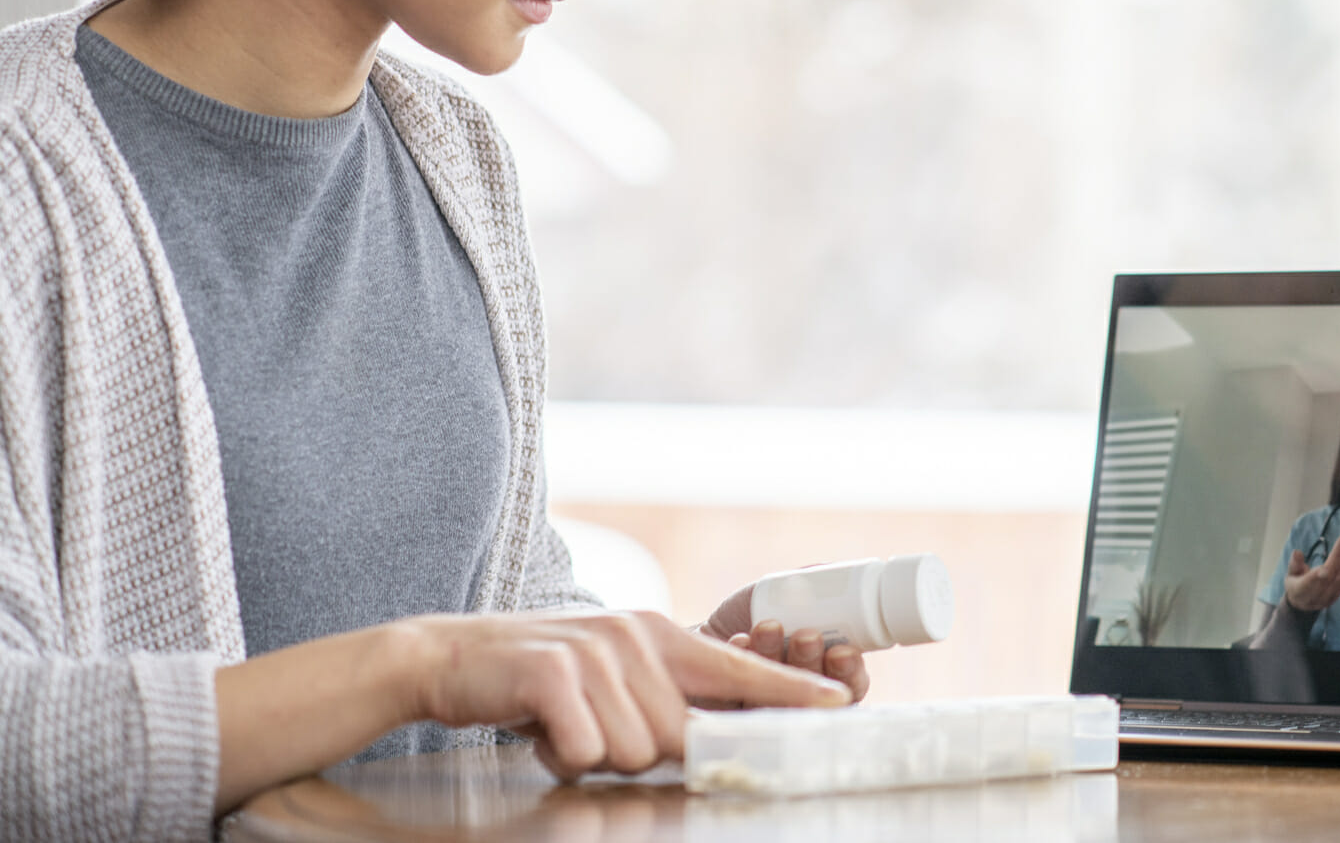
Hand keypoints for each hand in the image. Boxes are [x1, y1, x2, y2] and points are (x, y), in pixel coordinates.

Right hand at [402, 609, 848, 780]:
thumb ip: (667, 699)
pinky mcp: (553, 674)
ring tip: (564, 724)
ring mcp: (596, 652)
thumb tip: (708, 740)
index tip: (838, 700)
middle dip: (636, 751)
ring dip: (595, 754)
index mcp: (661, 635)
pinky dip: (562, 753)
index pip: (739, 668)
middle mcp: (637, 636)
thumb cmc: (541, 678)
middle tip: (591, 727)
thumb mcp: (614, 675)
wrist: (451, 658)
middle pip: (678, 736)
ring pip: (633, 751)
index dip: (789, 689)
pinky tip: (542, 729)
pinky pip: (587, 749)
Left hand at [702, 583, 871, 702]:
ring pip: (783, 705)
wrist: (695, 637)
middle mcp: (801, 700)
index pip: (849, 684)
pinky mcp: (733, 724)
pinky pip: (742, 709)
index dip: (850, 672)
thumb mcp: (783, 593)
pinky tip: (739, 640)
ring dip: (779, 662)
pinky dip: (742, 671)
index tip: (842, 650)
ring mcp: (766, 716)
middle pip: (820, 700)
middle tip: (805, 636)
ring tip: (768, 627)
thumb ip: (813, 584)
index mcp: (824, 670)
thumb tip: (836, 571)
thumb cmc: (747, 617)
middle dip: (814, 664)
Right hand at [1283, 533, 1339, 612]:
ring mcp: (1326, 599)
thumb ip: (1294, 563)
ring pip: (1339, 580)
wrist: (1301, 604)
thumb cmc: (1294, 584)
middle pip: (1328, 577)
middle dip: (1337, 556)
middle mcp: (1314, 597)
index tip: (1325, 568)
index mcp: (1299, 590)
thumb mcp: (1290, 573)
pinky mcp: (1335, 599)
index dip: (1317, 576)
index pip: (1309, 583)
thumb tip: (1297, 552)